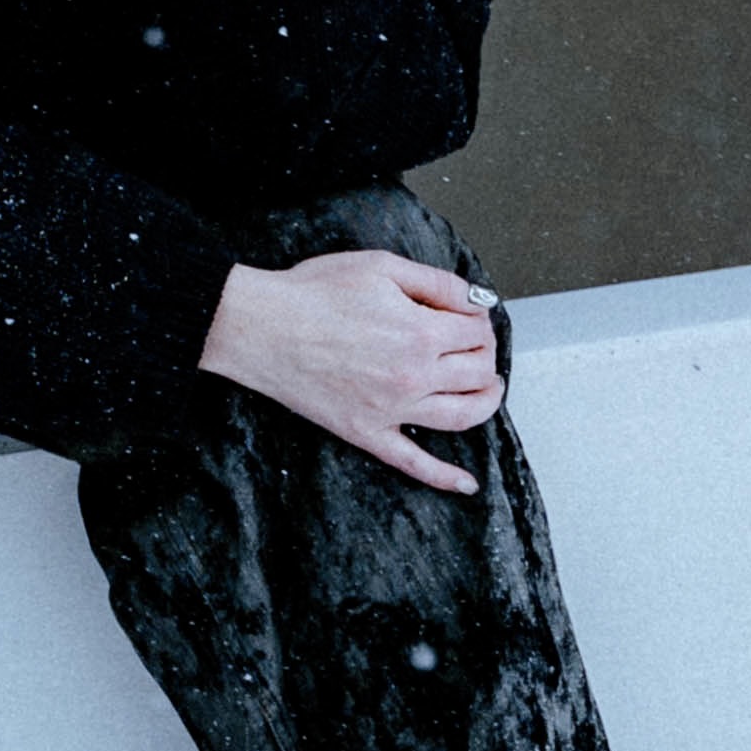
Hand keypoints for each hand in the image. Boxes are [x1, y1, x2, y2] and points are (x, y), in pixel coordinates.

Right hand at [196, 248, 503, 493]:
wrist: (262, 328)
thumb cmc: (312, 294)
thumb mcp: (381, 267)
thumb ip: (437, 282)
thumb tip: (477, 300)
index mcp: (419, 334)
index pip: (476, 331)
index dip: (477, 319)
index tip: (467, 315)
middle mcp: (413, 376)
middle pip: (478, 371)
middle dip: (484, 352)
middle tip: (474, 343)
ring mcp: (392, 411)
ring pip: (463, 416)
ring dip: (487, 402)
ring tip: (489, 389)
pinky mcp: (368, 433)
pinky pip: (414, 463)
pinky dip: (445, 477)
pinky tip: (466, 483)